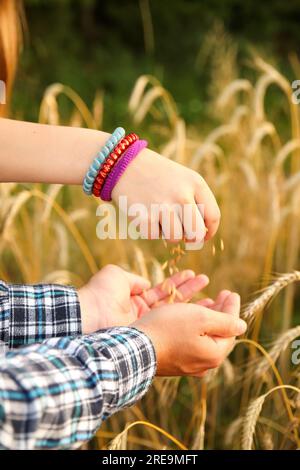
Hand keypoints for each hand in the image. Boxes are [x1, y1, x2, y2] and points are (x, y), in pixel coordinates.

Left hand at [78, 264, 208, 333]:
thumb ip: (135, 280)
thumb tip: (147, 284)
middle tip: (210, 288)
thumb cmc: (100, 294)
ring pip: (177, 315)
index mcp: (134, 301)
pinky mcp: (149, 335)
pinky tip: (203, 311)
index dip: (179, 284)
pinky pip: (172, 325)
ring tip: (215, 297)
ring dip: (196, 306)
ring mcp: (147, 327)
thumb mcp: (117, 277)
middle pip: (173, 304)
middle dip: (192, 294)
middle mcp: (143, 316)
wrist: (88, 316)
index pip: (162, 292)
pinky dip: (188, 317)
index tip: (194, 276)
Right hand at [111, 148, 219, 242]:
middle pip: (196, 233)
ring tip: (160, 217)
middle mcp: (182, 195)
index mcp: (195, 183)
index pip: (213, 216)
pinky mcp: (144, 216)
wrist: (124, 164)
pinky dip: (149, 229)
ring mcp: (162, 206)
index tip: (203, 236)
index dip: (209, 232)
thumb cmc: (158, 176)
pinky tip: (145, 214)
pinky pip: (153, 236)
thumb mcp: (184, 179)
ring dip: (168, 233)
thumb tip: (200, 236)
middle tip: (182, 233)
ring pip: (175, 238)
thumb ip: (196, 202)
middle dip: (190, 238)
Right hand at [131, 291, 246, 376]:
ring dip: (207, 317)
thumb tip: (242, 325)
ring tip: (208, 300)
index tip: (231, 292)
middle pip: (218, 334)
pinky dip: (193, 326)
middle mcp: (203, 364)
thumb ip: (225, 321)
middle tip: (224, 294)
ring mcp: (187, 364)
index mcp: (214, 355)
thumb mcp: (201, 318)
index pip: (231, 329)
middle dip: (221, 312)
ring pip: (203, 337)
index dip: (232, 308)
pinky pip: (189, 341)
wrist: (134, 347)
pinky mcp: (173, 361)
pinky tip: (189, 315)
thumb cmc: (168, 329)